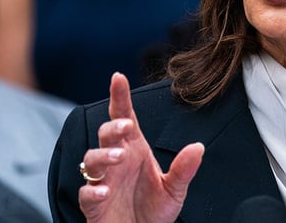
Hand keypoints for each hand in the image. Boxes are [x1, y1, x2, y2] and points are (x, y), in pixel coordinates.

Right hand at [77, 72, 204, 222]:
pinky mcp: (93, 203)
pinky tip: (105, 191)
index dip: (119, 97)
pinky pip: (86, 192)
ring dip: (103, 156)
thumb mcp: (175, 190)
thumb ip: (184, 169)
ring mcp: (102, 180)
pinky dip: (93, 189)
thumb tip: (198, 147)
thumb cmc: (154, 210)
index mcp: (134, 150)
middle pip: (106, 134)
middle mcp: (116, 160)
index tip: (118, 77)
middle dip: (113, 127)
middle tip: (125, 126)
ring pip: (91, 159)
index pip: (124, 118)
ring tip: (119, 158)